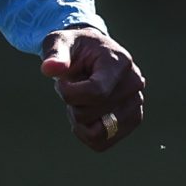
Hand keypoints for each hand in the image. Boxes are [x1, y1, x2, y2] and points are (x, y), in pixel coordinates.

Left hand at [39, 26, 145, 151]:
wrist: (91, 52)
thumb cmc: (74, 47)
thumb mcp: (59, 42)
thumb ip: (54, 54)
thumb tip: (49, 69)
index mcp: (120, 62)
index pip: (96, 93)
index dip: (69, 94)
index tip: (60, 82)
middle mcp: (134, 83)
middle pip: (91, 113)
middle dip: (72, 104)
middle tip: (73, 86)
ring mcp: (136, 103)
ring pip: (98, 132)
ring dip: (80, 120)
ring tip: (81, 100)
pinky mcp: (133, 119)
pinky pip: (102, 143)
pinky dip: (86, 133)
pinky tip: (84, 114)